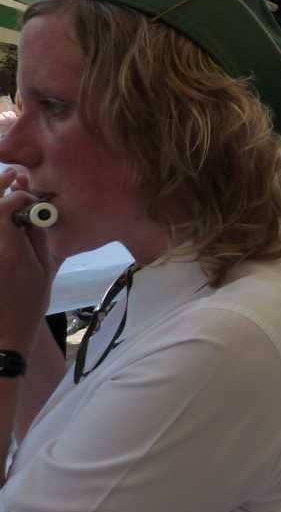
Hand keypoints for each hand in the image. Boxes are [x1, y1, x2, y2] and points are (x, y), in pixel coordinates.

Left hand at [0, 169, 56, 348]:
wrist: (2, 334)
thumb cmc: (28, 304)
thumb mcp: (44, 270)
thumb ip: (38, 237)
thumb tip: (34, 211)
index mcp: (8, 252)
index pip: (5, 208)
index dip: (18, 197)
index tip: (29, 200)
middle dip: (0, 189)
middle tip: (12, 177)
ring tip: (5, 187)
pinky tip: (2, 217)